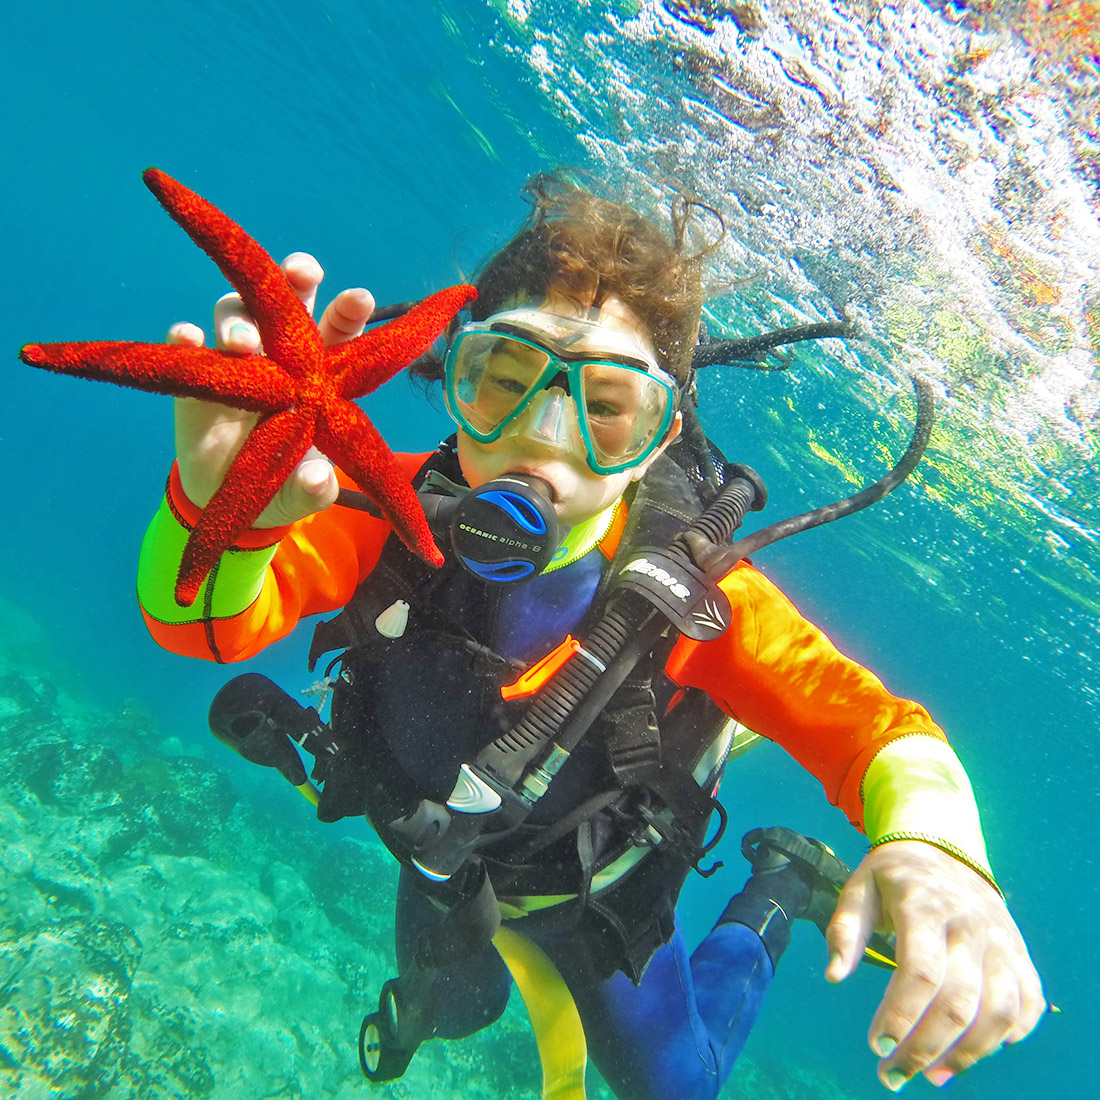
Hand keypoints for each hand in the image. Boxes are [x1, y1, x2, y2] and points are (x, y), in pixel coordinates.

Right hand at [168, 252, 375, 527]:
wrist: (227, 496)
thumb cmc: (280, 482)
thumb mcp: (300, 494)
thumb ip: (313, 488)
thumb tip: (316, 478)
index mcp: (319, 372)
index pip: (339, 332)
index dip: (349, 311)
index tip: (360, 299)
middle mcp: (279, 352)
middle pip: (289, 299)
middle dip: (297, 276)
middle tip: (302, 273)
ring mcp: (235, 355)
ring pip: (236, 311)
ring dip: (237, 318)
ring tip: (242, 342)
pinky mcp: (194, 368)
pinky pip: (184, 341)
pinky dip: (184, 335)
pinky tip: (188, 338)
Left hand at [825, 840, 1045, 1090]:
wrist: (945, 845)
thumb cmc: (894, 874)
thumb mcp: (859, 886)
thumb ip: (845, 928)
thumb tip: (835, 975)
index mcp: (924, 906)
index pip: (921, 971)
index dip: (900, 1014)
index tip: (877, 1046)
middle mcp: (970, 926)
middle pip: (958, 1002)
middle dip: (925, 1048)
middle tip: (893, 1075)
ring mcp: (1001, 942)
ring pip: (999, 1012)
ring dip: (968, 1054)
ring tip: (932, 1075)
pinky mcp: (1019, 954)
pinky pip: (1027, 1004)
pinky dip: (1010, 1035)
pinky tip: (976, 1050)